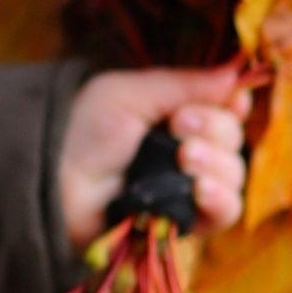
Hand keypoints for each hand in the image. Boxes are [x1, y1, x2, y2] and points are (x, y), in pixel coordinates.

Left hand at [59, 63, 251, 246]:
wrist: (54, 178)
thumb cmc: (83, 129)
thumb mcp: (130, 93)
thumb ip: (184, 84)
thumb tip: (237, 71)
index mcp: (175, 115)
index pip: (227, 109)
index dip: (233, 104)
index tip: (228, 100)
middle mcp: (187, 149)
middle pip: (233, 139)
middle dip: (214, 129)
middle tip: (177, 126)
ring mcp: (186, 187)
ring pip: (233, 175)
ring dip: (215, 163)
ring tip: (182, 158)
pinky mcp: (182, 221)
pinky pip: (224, 213)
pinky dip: (220, 198)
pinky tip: (201, 189)